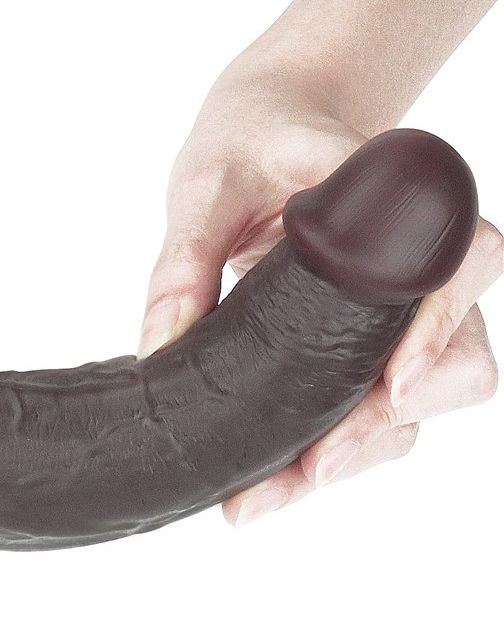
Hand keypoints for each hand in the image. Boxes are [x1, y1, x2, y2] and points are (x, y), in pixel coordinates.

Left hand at [137, 59, 501, 526]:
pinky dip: (343, 445)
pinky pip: (384, 404)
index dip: (439, 322)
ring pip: (429, 396)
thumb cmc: (250, 138)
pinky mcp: (377, 337)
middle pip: (459, 354)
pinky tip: (277, 479)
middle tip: (305, 471)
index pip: (457, 258)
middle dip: (387, 424)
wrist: (271, 124)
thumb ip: (185, 258)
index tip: (397, 381)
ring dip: (363, 451)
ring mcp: (408, 306)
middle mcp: (423, 258)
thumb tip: (158, 347)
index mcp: (398, 198)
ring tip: (268, 494)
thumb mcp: (205, 186)